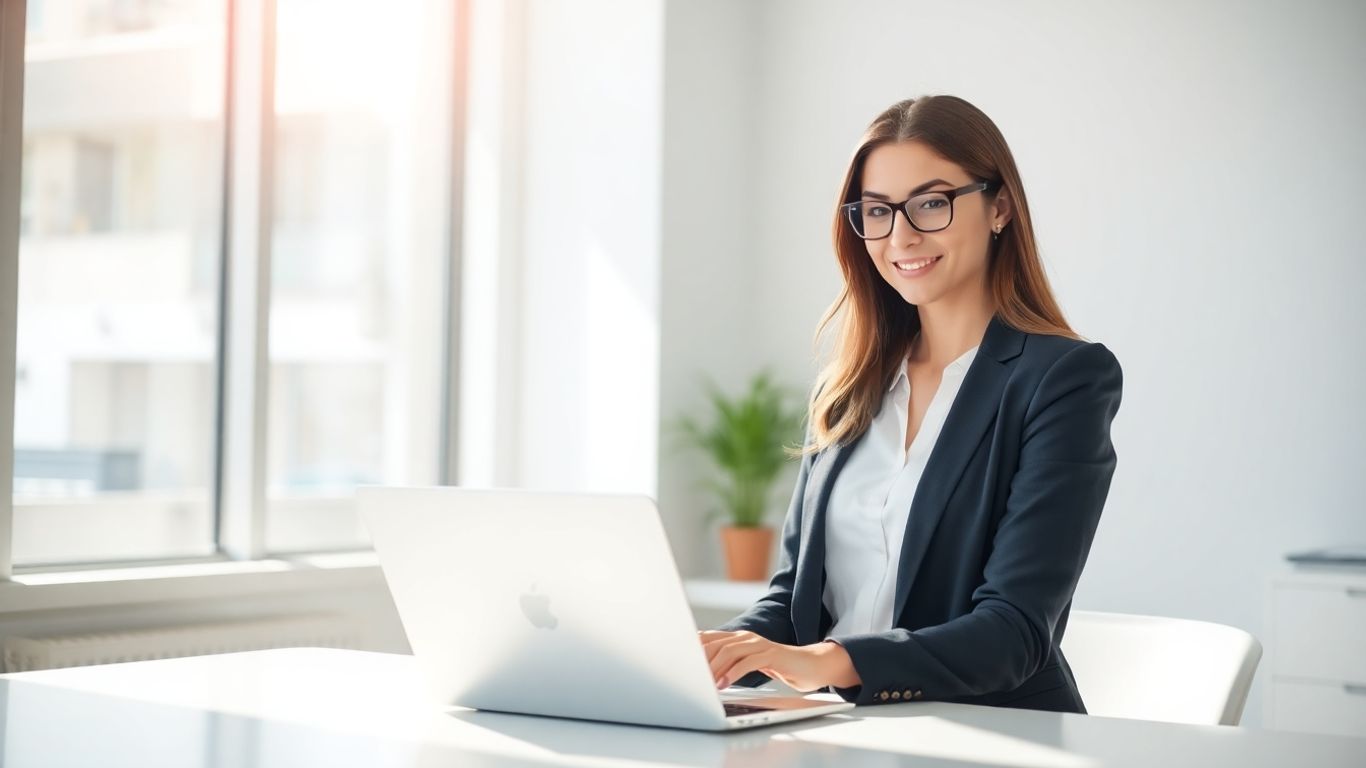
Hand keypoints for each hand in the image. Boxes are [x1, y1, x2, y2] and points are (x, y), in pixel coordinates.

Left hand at [699, 630, 860, 691]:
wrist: (810, 665)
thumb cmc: (778, 666)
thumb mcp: (749, 663)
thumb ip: (729, 663)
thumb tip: (703, 673)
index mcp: (737, 638)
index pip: (707, 639)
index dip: (690, 649)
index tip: (676, 663)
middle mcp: (745, 637)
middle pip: (714, 645)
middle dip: (699, 663)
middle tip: (689, 680)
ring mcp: (758, 643)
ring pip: (728, 651)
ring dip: (713, 669)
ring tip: (704, 685)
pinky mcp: (771, 653)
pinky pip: (747, 662)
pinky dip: (733, 673)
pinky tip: (724, 684)